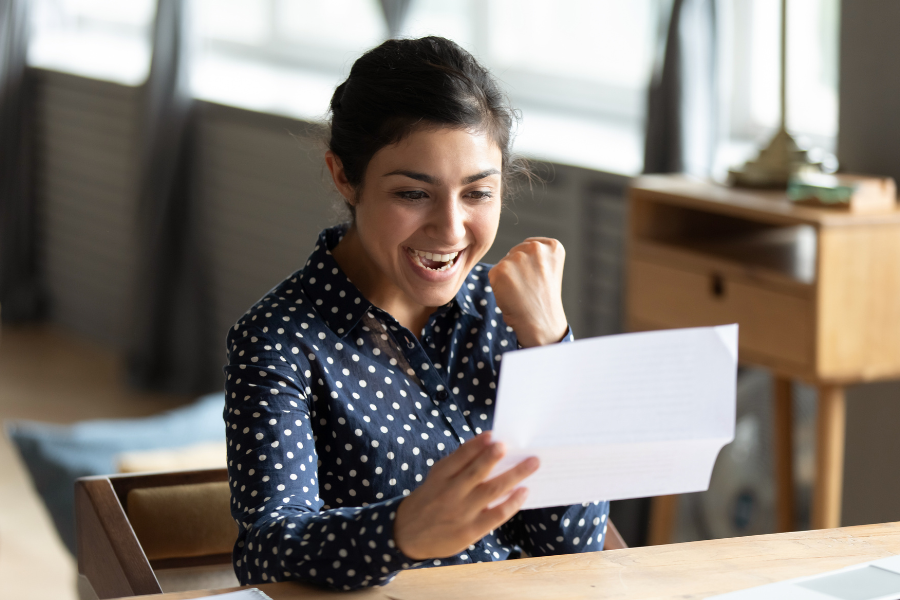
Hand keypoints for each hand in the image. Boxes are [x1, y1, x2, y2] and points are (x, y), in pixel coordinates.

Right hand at [393, 432, 538, 559]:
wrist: (409, 534)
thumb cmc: (430, 499)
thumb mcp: (436, 477)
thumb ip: (458, 463)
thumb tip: (488, 444)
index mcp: (441, 476)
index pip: (460, 457)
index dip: (476, 445)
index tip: (493, 435)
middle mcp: (451, 493)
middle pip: (477, 472)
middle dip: (495, 457)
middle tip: (511, 446)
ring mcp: (461, 512)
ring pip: (492, 491)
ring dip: (514, 475)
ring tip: (532, 463)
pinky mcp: (470, 531)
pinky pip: (496, 514)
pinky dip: (512, 503)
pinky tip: (524, 491)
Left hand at [488, 237, 567, 347]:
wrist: (541, 323)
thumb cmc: (544, 299)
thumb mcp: (549, 269)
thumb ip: (535, 255)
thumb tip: (511, 252)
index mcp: (553, 246)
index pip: (530, 246)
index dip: (530, 264)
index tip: (538, 278)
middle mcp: (536, 248)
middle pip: (516, 252)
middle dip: (517, 268)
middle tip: (528, 287)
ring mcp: (518, 258)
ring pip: (504, 263)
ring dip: (507, 276)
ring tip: (521, 291)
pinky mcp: (501, 269)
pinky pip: (493, 273)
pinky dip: (498, 285)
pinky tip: (511, 295)